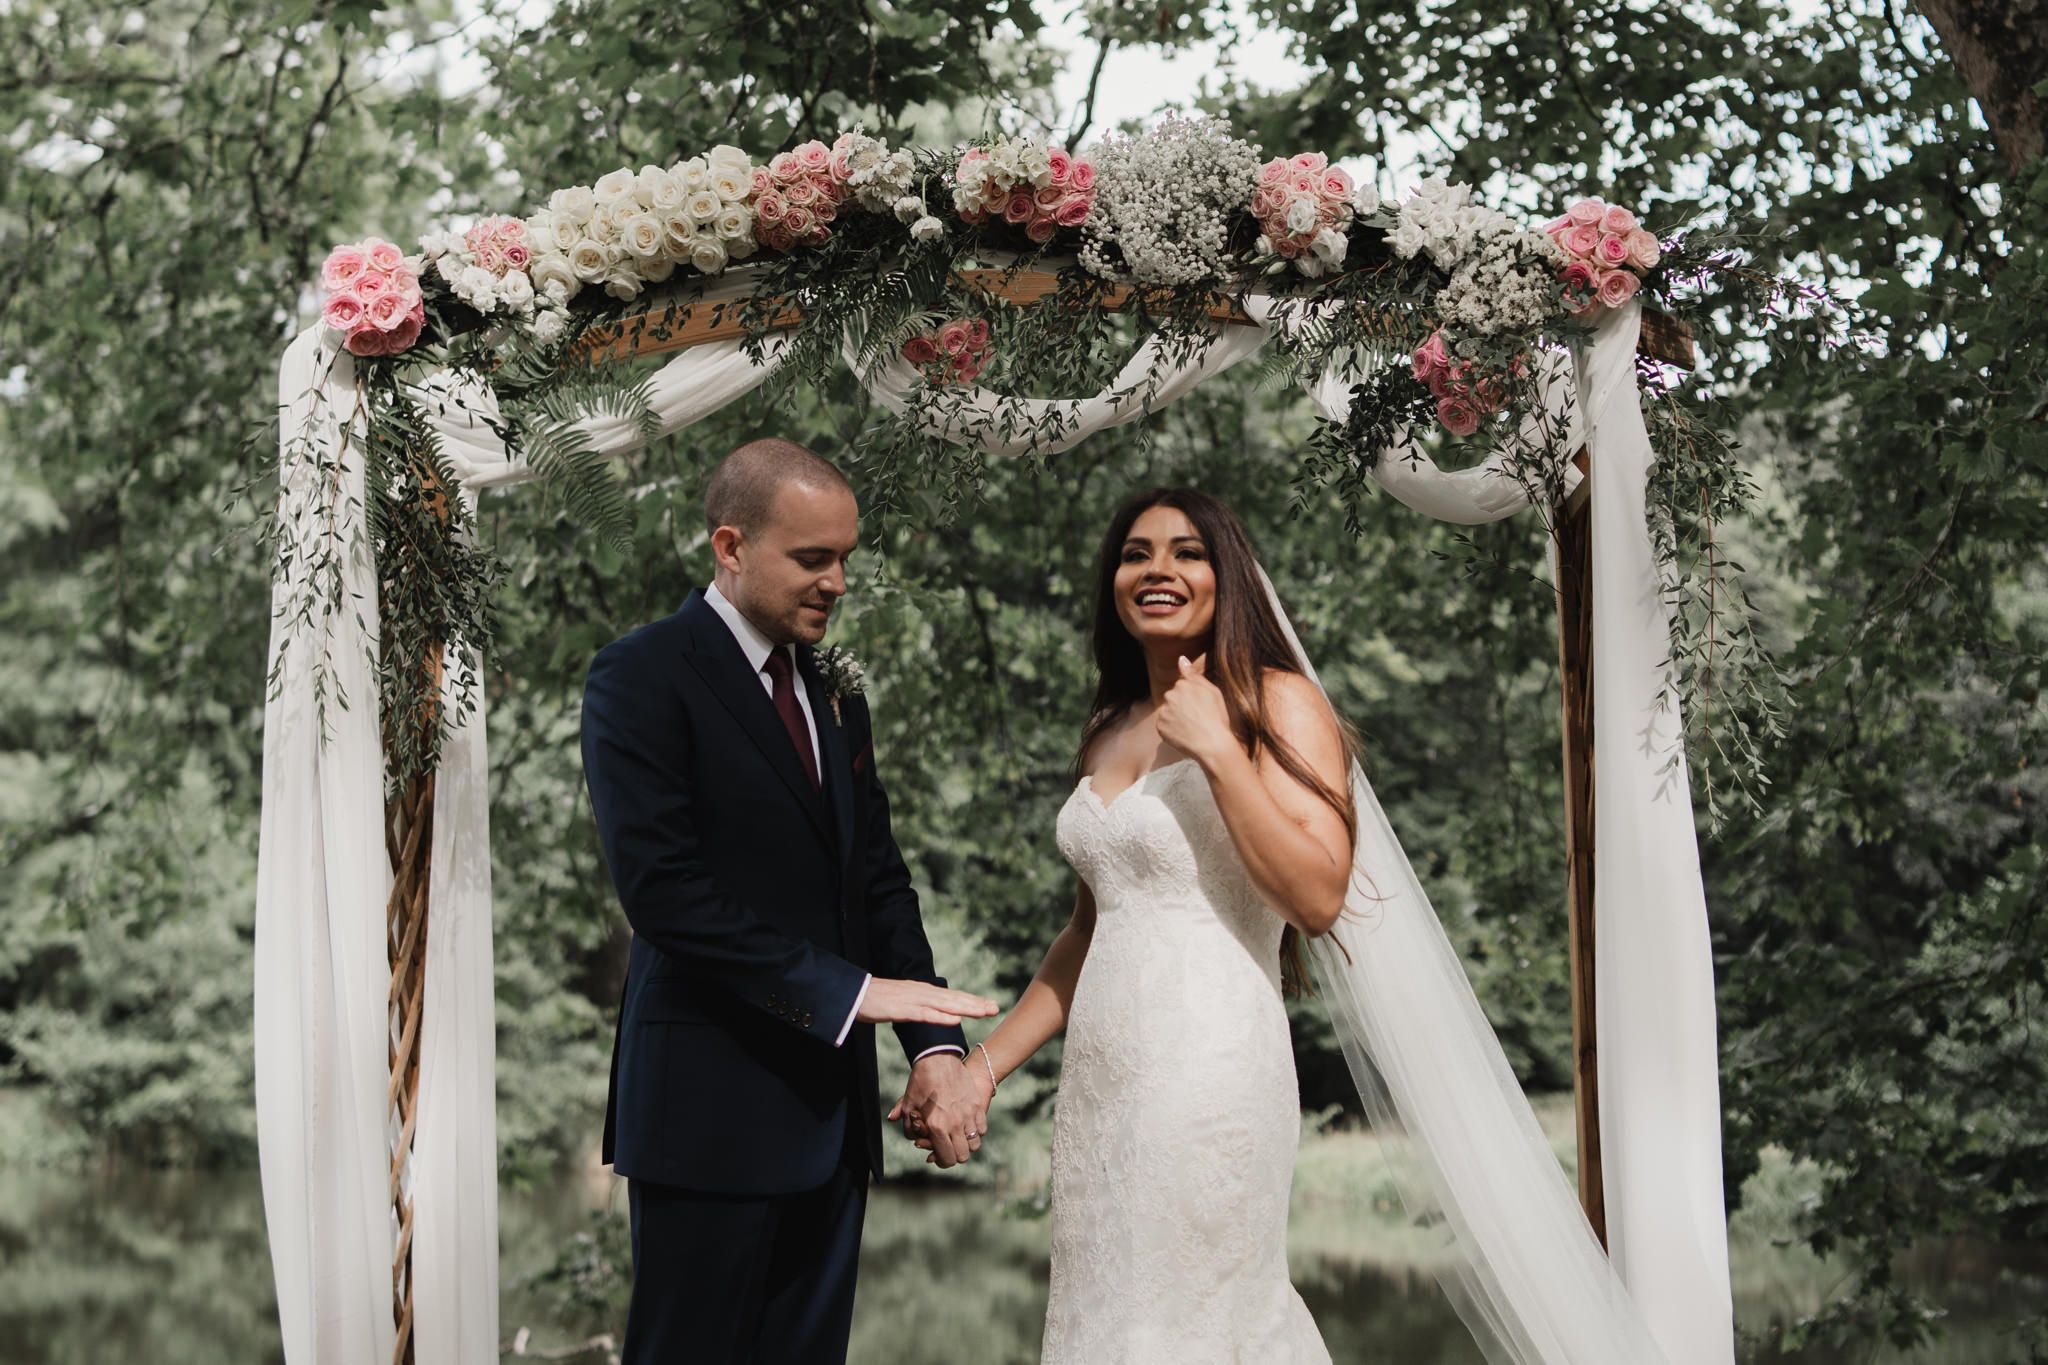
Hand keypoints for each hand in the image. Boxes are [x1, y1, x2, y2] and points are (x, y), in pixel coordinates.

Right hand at [857, 979, 999, 1027]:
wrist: (852, 994)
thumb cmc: (874, 1000)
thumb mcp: (900, 1003)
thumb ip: (916, 1007)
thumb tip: (930, 1013)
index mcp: (921, 991)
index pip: (951, 996)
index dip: (970, 1000)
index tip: (988, 1005)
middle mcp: (921, 992)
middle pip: (953, 999)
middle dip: (975, 1003)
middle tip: (995, 1007)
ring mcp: (912, 1000)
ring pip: (944, 1005)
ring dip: (966, 1008)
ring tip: (984, 1011)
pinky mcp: (901, 1010)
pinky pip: (924, 1014)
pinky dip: (941, 1017)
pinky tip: (956, 1019)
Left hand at [887, 1054, 987, 1167]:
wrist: (938, 1058)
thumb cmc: (921, 1082)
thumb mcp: (908, 1105)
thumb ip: (908, 1128)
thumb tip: (914, 1139)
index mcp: (937, 1127)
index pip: (946, 1159)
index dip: (943, 1162)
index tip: (939, 1156)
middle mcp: (955, 1124)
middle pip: (963, 1156)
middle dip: (955, 1155)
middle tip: (948, 1147)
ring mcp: (969, 1115)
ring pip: (974, 1144)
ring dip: (966, 1144)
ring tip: (958, 1136)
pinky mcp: (977, 1106)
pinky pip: (982, 1129)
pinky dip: (976, 1131)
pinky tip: (967, 1125)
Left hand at [1153, 654, 1232, 766]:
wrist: (1212, 743)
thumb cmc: (1217, 717)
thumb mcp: (1213, 691)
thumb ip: (1194, 675)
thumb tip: (1181, 659)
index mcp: (1182, 685)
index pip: (1182, 687)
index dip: (1192, 698)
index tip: (1201, 708)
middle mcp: (1170, 696)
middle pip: (1173, 698)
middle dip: (1181, 706)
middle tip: (1196, 718)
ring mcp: (1163, 711)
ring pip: (1168, 711)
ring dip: (1175, 717)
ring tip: (1191, 727)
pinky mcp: (1159, 726)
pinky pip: (1164, 725)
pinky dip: (1171, 729)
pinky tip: (1184, 734)